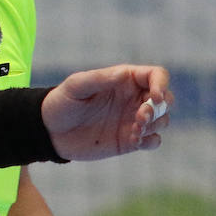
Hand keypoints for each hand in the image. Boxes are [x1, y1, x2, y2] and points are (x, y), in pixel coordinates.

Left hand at [43, 65, 172, 160]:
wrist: (49, 131)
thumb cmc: (61, 102)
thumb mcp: (76, 86)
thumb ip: (100, 79)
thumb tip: (124, 74)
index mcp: (124, 80)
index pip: (157, 76)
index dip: (162, 85)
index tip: (154, 98)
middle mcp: (133, 99)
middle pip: (166, 99)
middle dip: (159, 108)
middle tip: (139, 117)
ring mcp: (133, 120)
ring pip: (162, 120)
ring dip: (154, 125)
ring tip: (133, 131)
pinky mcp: (130, 140)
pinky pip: (154, 141)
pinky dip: (150, 141)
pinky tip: (133, 141)